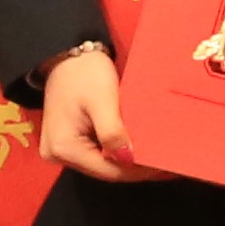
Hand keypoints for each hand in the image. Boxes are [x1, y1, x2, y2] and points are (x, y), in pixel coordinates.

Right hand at [35, 43, 155, 183]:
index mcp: (63, 148)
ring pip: (104, 162)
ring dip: (129, 158)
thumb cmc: (83, 72)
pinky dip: (119, 149)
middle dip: (136, 166)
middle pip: (105, 169)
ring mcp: (63, 149)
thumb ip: (113, 132)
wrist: (67, 54)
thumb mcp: (102, 100)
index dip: (137, 171)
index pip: (108, 171)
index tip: (163, 166)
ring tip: (157, 154)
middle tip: (166, 161)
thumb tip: (129, 159)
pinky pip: (99, 151)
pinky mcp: (71, 141)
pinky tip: (139, 144)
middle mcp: (58, 154)